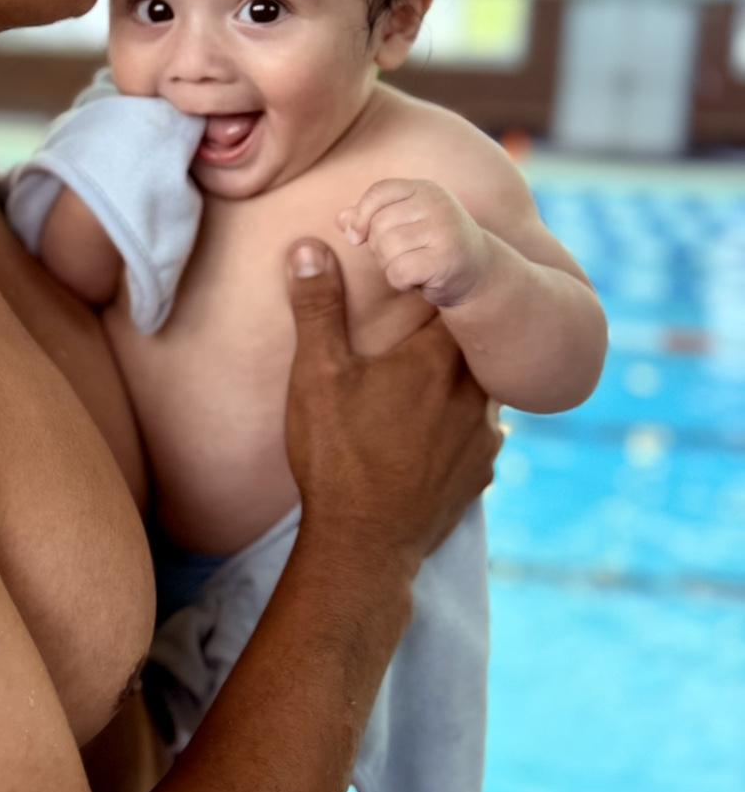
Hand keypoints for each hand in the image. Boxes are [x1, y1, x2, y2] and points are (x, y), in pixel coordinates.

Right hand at [283, 240, 499, 577]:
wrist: (363, 546)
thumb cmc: (337, 454)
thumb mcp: (316, 374)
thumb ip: (318, 307)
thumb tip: (309, 245)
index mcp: (439, 359)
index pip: (456, 300)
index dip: (438, 285)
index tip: (420, 276)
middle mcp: (475, 393)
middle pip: (474, 344)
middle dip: (451, 332)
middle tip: (417, 325)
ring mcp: (484, 438)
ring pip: (480, 390)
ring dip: (456, 381)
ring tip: (423, 380)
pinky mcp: (480, 474)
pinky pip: (478, 434)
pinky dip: (458, 425)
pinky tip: (429, 431)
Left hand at [337, 178, 490, 307]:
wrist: (478, 274)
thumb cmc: (430, 248)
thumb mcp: (401, 226)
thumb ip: (369, 219)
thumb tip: (341, 220)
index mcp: (423, 189)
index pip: (378, 192)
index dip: (360, 216)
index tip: (356, 237)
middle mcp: (437, 203)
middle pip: (378, 224)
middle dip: (379, 248)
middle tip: (404, 256)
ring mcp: (445, 228)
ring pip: (387, 248)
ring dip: (391, 266)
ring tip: (414, 266)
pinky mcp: (447, 257)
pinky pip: (399, 271)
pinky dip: (402, 281)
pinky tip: (421, 279)